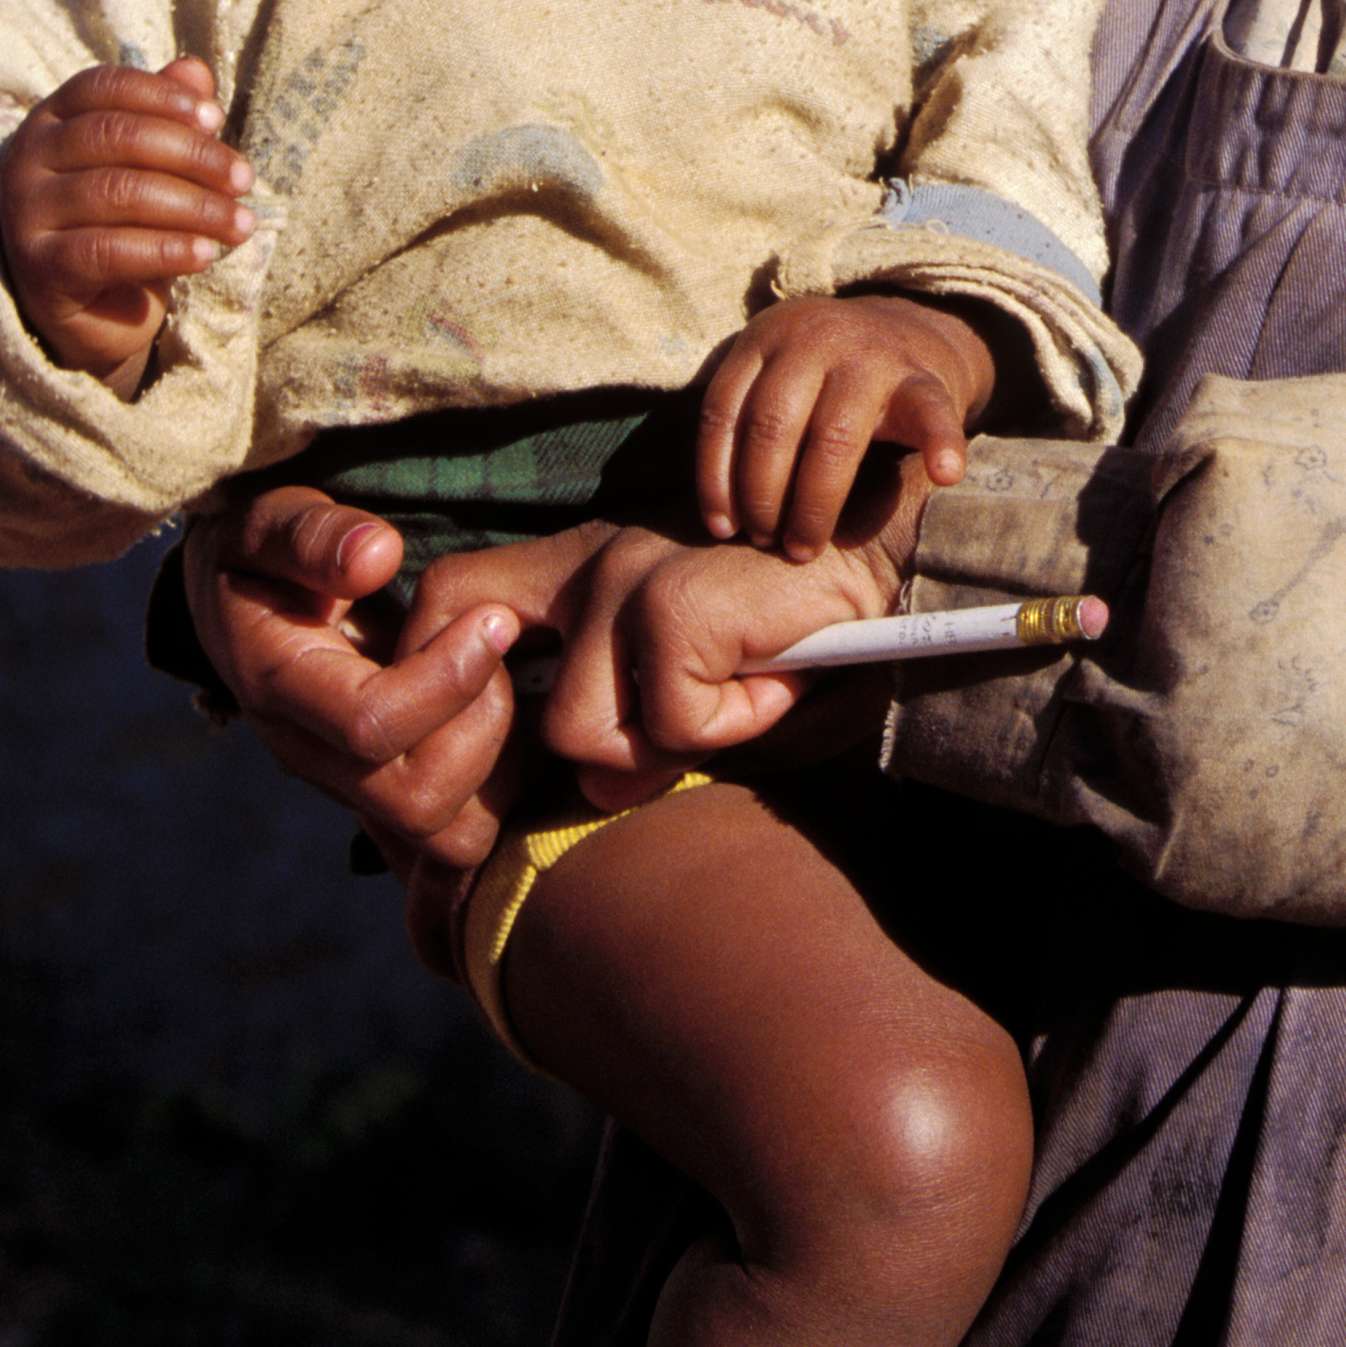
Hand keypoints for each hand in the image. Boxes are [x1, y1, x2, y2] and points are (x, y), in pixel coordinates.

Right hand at [0, 58, 253, 385]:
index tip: (216, 117)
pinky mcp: (40, 268)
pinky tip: (205, 254)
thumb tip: (196, 70)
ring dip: (193, 207)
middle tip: (243, 179)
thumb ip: (169, 115)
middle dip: (192, 155)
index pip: (106, 87)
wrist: (93, 308)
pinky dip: (165, 250)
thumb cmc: (125, 219)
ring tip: (240, 224)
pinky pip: (107, 251)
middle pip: (117, 137)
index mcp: (53, 118)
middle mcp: (28, 158)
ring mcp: (26, 213)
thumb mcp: (150, 164)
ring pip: (118, 193)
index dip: (163, 96)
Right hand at [182, 486, 529, 968]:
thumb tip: (377, 555)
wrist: (242, 602)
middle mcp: (311, 754)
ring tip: (510, 682)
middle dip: (484, 727)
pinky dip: (500, 792)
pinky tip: (511, 718)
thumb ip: (314, 536)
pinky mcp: (385, 796)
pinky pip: (457, 837)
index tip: (494, 616)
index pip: (370, 724)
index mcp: (280, 686)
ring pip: (449, 837)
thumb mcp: (272, 521)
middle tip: (505, 651)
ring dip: (501, 767)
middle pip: (416, 801)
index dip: (446, 678)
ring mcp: (350, 786)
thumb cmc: (266, 552)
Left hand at [411, 461, 931, 802]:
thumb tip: (589, 787)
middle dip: (550, 747)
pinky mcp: (669, 603)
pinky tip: (774, 674)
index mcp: (580, 565)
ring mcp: (623, 577)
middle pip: (490, 682)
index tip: (508, 737)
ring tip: (738, 689)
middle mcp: (587, 559)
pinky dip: (729, 726)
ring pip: (580, 734)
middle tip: (646, 745)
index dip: (450, 683)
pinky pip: (668, 727)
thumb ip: (633, 732)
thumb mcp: (701, 688)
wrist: (894, 560)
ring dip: (667, 742)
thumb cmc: (799, 628)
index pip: (451, 599)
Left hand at [695, 294, 992, 557]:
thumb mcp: (775, 375)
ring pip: (834, 438)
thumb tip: (711, 516)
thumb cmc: (823, 379)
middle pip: (772, 427)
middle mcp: (814, 339)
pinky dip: (940, 445)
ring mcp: (871, 357)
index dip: (715, 478)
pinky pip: (931, 415)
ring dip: (814, 503)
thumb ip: (743, 420)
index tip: (722, 528)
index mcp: (766, 338)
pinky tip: (946, 476)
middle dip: (762, 496)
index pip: (724, 412)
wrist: (909, 330)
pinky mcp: (922, 378)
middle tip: (765, 542)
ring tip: (803, 548)